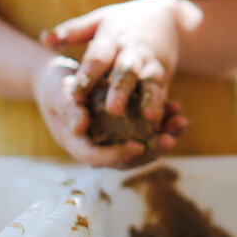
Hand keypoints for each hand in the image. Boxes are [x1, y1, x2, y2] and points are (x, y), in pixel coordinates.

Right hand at [31, 56, 173, 167]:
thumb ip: (69, 108)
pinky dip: (161, 121)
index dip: (118, 155)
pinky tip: (177, 108)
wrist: (58, 78)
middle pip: (124, 158)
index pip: (97, 158)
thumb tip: (80, 127)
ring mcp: (110, 138)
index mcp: (77, 143)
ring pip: (139, 146)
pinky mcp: (122, 127)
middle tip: (170, 139)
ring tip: (181, 123)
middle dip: (150, 150)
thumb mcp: (58, 92)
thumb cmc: (54, 85)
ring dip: (162, 136)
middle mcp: (96, 145)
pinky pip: (144, 130)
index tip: (139, 146)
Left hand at [41, 0, 189, 128]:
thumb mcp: (98, 21)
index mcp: (111, 40)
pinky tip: (160, 122)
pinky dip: (163, 105)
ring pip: (150, 81)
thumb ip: (72, 32)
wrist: (165, 17)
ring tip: (148, 117)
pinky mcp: (164, 74)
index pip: (97, 58)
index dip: (87, 76)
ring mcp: (151, 63)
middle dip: (121, 90)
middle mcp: (132, 52)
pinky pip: (163, 91)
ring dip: (150, 99)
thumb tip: (45, 39)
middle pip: (126, 71)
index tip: (75, 95)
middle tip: (114, 109)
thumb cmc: (123, 22)